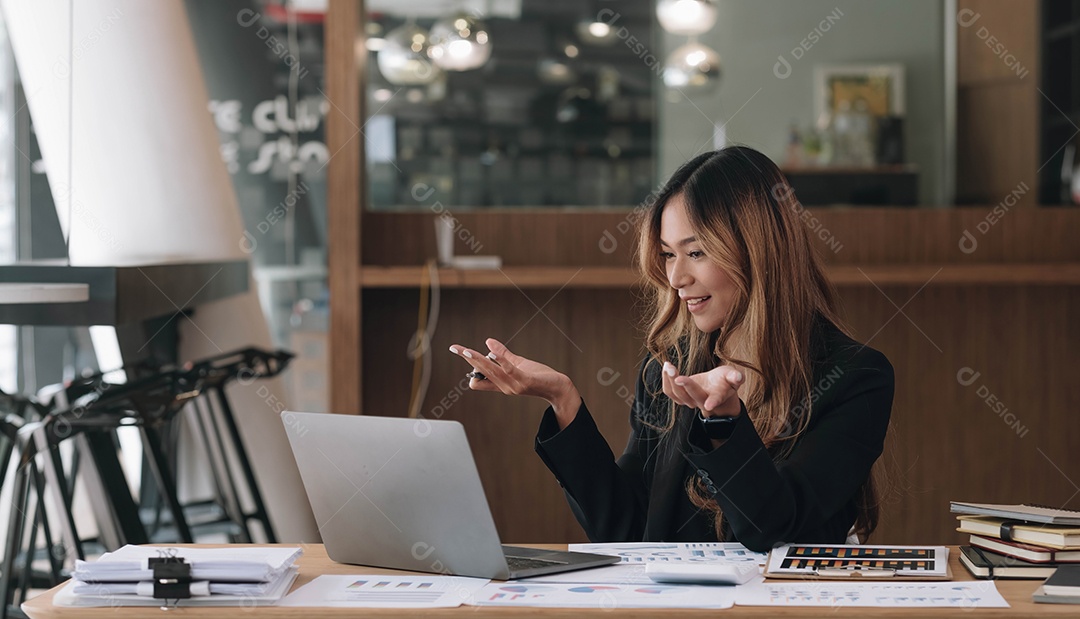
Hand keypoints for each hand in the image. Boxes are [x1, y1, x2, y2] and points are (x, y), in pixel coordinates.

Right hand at [449, 338, 581, 426]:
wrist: (558, 388)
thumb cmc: (539, 376)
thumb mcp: (518, 364)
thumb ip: (504, 355)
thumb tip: (488, 342)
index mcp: (500, 383)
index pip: (477, 379)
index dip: (470, 366)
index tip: (464, 352)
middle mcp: (504, 386)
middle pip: (479, 372)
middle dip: (467, 358)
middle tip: (454, 347)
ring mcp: (513, 385)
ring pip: (490, 370)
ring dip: (477, 360)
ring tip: (466, 350)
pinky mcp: (524, 380)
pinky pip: (508, 369)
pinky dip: (499, 358)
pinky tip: (491, 349)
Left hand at [661, 361, 743, 417]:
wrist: (716, 388)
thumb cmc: (725, 380)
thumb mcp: (733, 376)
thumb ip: (736, 377)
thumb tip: (738, 377)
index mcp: (717, 396)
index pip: (715, 400)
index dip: (713, 402)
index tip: (709, 405)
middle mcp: (702, 400)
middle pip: (692, 396)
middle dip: (685, 386)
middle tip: (678, 375)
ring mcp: (690, 400)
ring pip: (678, 395)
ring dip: (671, 381)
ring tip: (669, 366)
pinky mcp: (681, 396)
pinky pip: (670, 392)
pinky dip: (666, 380)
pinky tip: (667, 368)